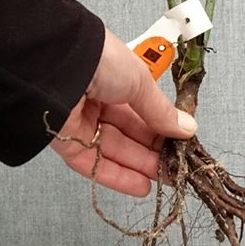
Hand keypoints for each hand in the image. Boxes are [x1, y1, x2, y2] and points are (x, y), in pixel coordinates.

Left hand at [49, 28, 196, 196]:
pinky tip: (140, 185)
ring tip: (165, 180)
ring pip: (113, 150)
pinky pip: (92, 163)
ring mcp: (79, 120)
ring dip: (140, 166)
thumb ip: (161, 111)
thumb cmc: (100, 60)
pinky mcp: (64, 140)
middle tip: (177, 167)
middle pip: (128, 133)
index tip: (182, 143)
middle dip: (154, 151)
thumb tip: (186, 129)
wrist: (58, 63)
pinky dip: (117, 176)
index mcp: (115, 78)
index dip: (162, 128)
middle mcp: (96, 99)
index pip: (142, 110)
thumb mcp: (140, 82)